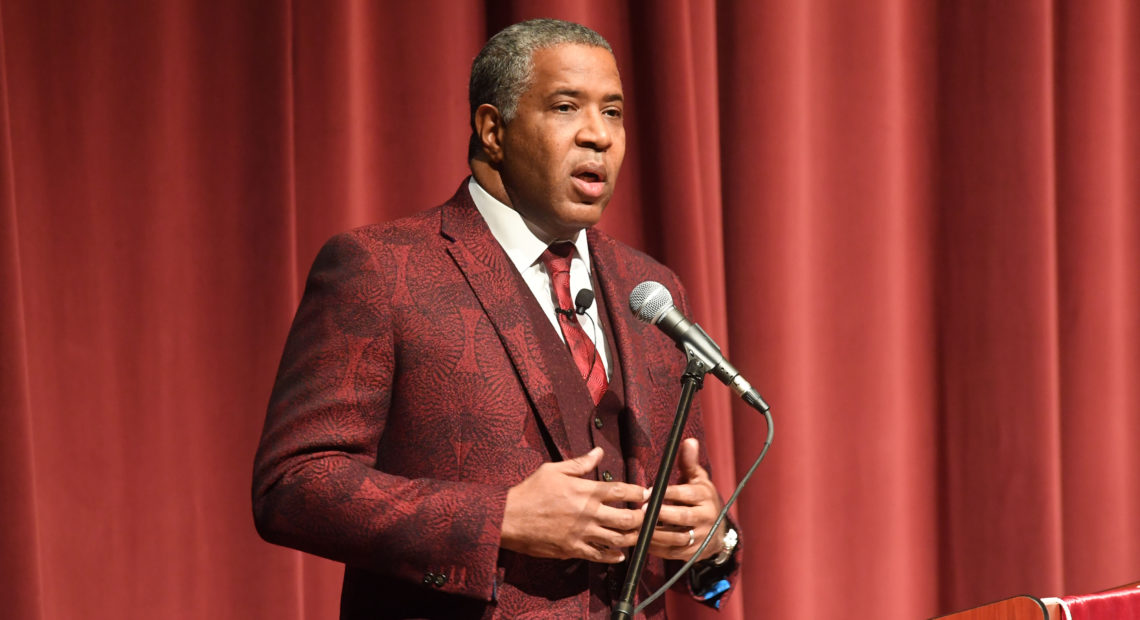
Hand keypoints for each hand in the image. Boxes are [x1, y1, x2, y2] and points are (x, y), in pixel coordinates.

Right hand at [501, 447, 648, 562]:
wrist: (508, 518)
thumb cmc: (530, 492)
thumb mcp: (554, 470)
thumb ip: (579, 463)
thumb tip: (598, 452)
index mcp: (585, 491)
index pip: (621, 490)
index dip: (639, 492)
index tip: (646, 493)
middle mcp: (588, 513)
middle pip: (627, 518)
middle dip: (642, 518)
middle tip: (648, 516)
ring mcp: (582, 533)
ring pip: (617, 539)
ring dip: (631, 537)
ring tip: (638, 534)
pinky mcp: (573, 549)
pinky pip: (599, 556)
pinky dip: (613, 556)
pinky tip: (619, 553)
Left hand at [647, 438, 725, 561]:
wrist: (718, 530)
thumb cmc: (700, 498)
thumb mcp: (698, 479)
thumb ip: (689, 462)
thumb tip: (689, 441)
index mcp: (705, 496)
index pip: (686, 494)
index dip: (667, 493)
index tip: (648, 492)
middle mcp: (706, 517)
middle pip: (682, 516)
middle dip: (660, 514)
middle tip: (640, 510)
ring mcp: (700, 537)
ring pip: (676, 537)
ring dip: (655, 533)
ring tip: (637, 527)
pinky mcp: (693, 554)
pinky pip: (672, 552)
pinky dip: (655, 548)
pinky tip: (641, 540)